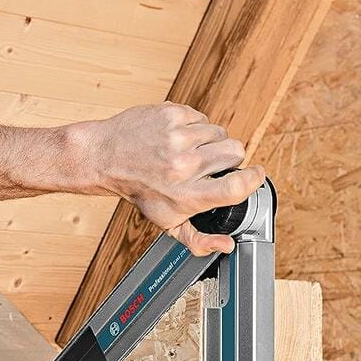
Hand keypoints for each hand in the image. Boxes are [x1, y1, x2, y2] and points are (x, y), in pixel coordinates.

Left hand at [85, 103, 266, 255]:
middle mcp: (183, 166)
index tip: (254, 175)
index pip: (236, 187)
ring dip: (210, 141)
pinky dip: (195, 126)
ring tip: (188, 151)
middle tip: (206, 165)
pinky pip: (203, 118)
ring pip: (220, 133)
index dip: (252, 179)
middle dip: (228, 158)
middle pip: (236, 153)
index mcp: (186, 196)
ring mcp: (178, 138)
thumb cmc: (140, 191)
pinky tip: (177, 137)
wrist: (106, 157)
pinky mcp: (173, 115)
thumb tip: (226, 245)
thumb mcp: (166, 222)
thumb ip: (198, 239)